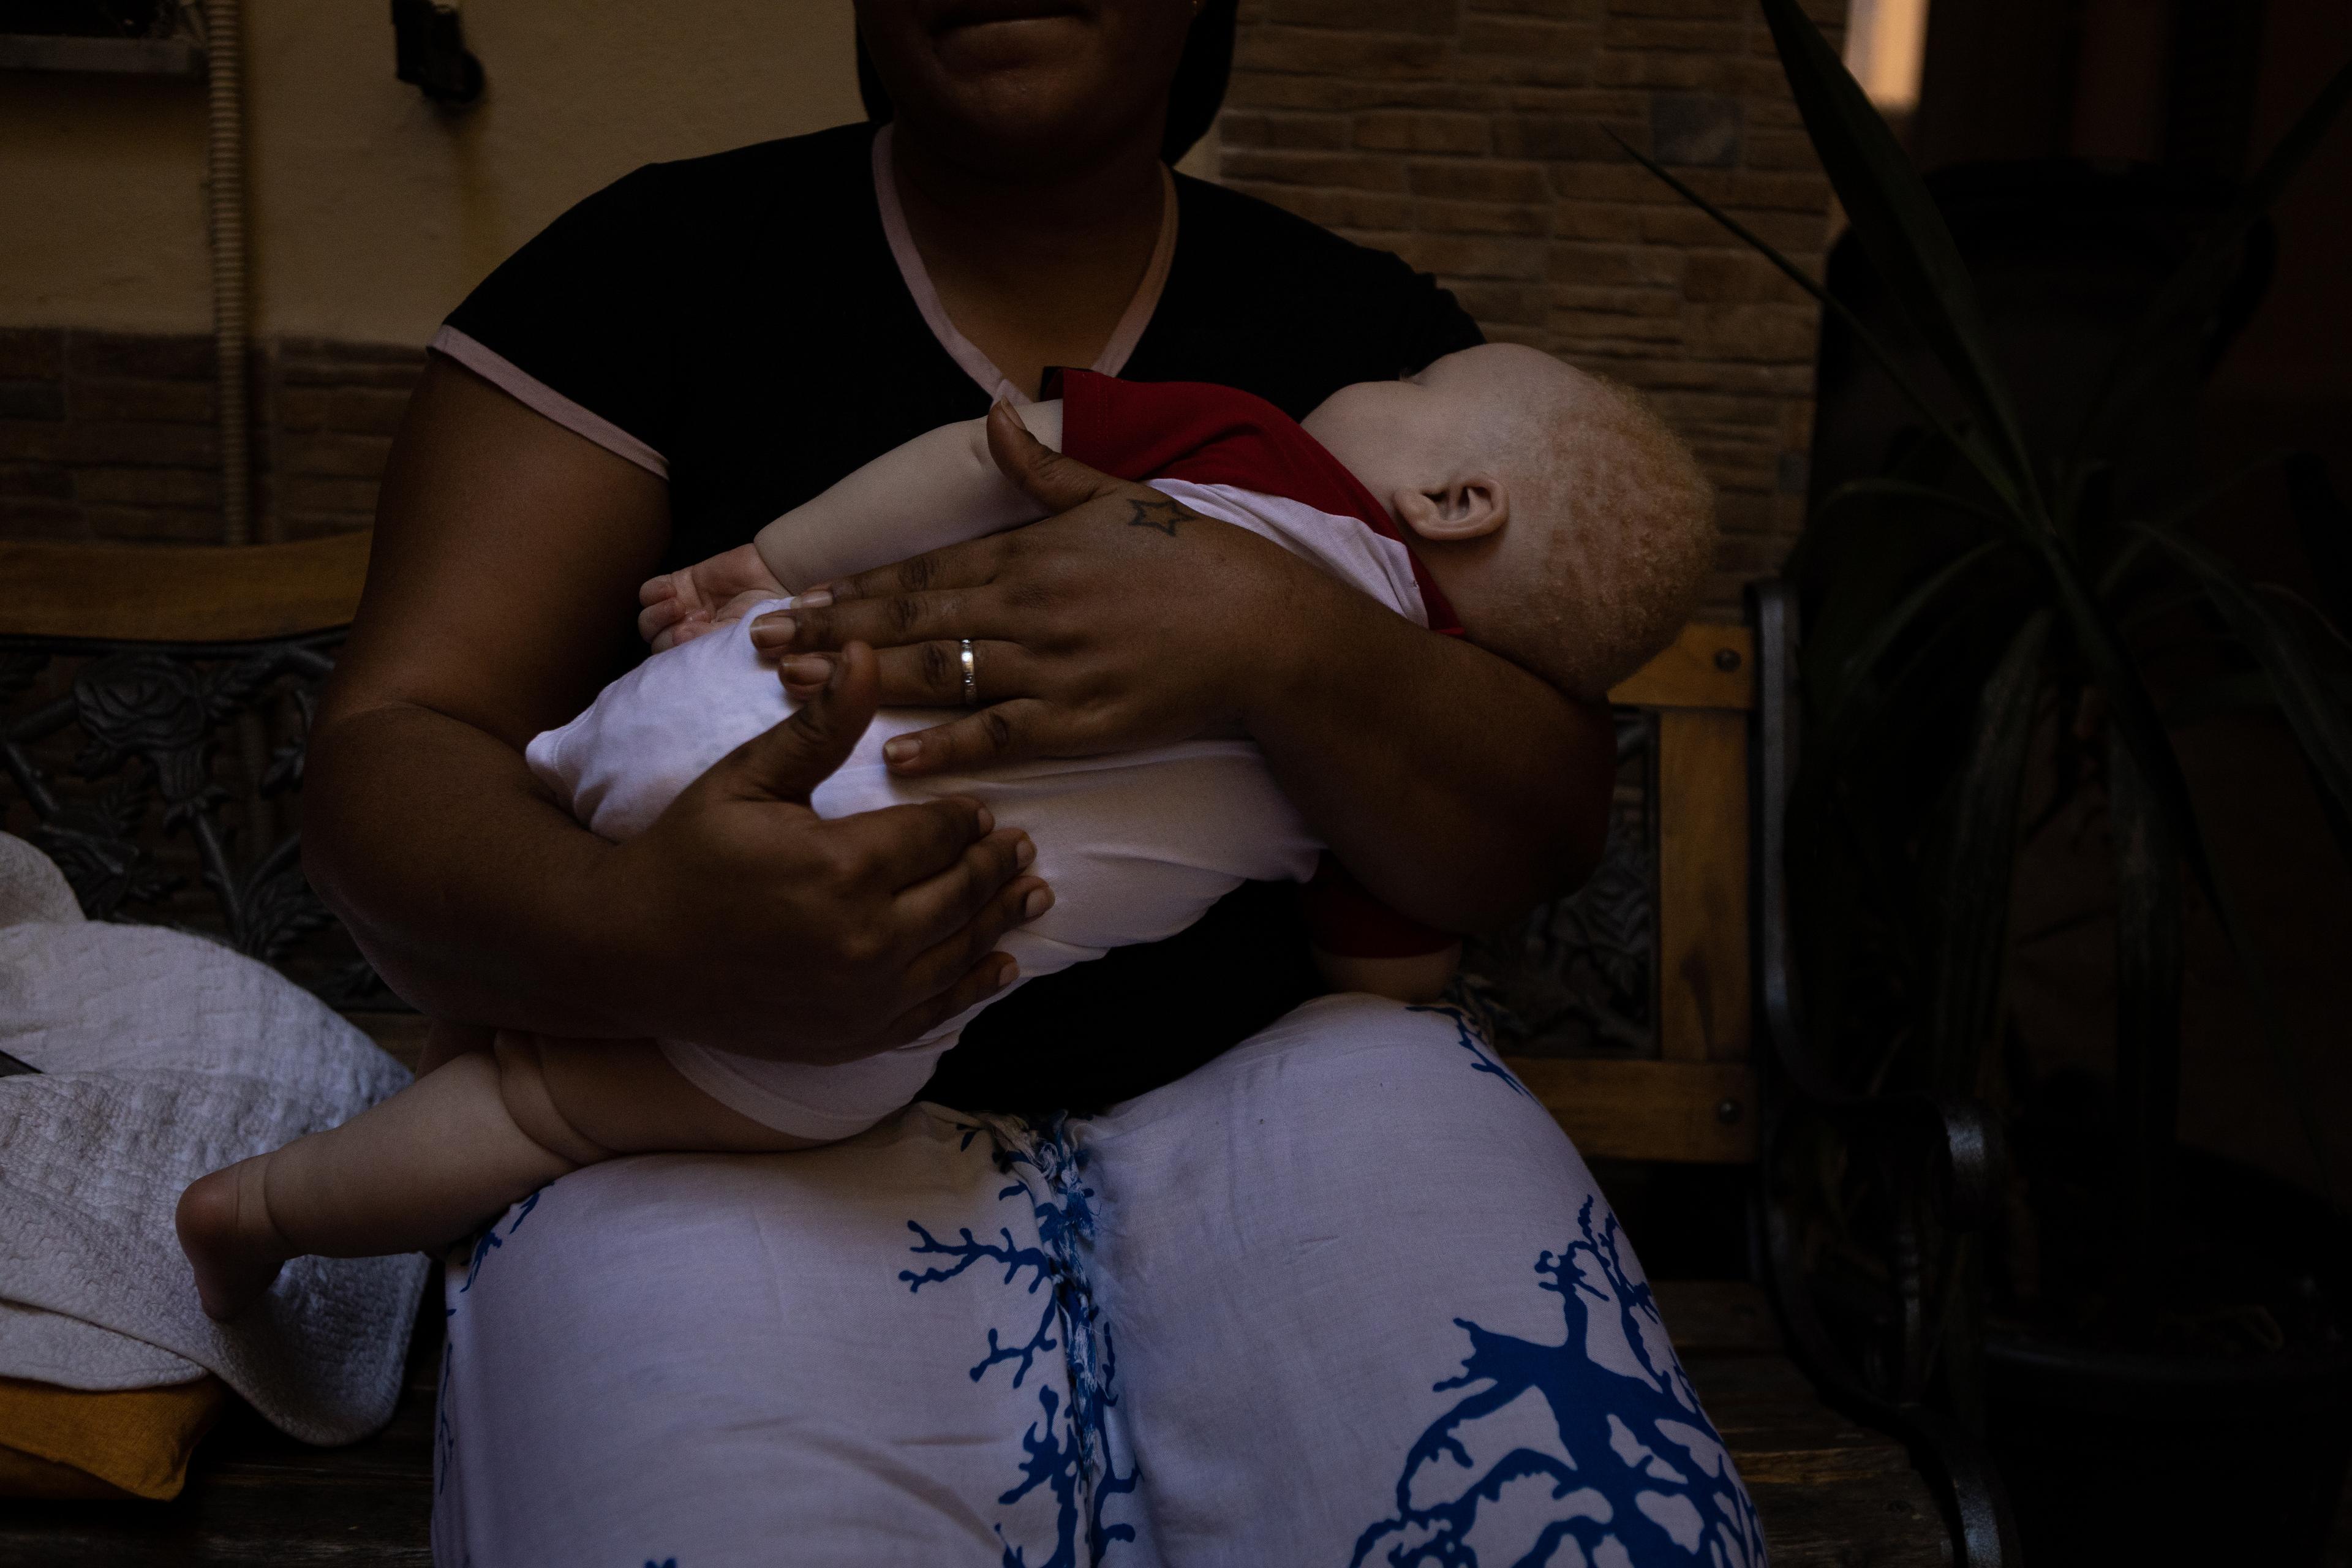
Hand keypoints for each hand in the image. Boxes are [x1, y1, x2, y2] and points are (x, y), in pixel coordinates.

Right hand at [597, 642, 1053, 1060]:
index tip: (982, 808)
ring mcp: (864, 997)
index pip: (935, 833)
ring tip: (1032, 891)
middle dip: (994, 864)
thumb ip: (820, 726)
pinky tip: (1000, 966)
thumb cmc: (685, 855)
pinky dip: (974, 985)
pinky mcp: (854, 1036)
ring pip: (959, 950)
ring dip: (1000, 918)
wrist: (628, 952)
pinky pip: (935, 1010)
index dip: (964, 818)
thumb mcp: (748, 778)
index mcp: (843, 866)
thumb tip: (866, 651)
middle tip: (1021, 844)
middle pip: (959, 892)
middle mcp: (866, 939)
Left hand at [639, 543, 785, 651]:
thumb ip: (710, 643)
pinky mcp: (678, 584)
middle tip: (697, 621)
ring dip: (658, 616)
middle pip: (659, 644)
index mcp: (707, 656)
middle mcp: (692, 635)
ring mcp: (683, 610)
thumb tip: (678, 637)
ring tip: (681, 606)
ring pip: (648, 621)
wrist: (778, 577)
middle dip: (668, 636)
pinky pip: (648, 593)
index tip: (692, 643)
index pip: (675, 665)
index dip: (676, 657)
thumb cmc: (770, 616)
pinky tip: (671, 591)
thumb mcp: (742, 639)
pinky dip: (654, 594)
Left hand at [749, 401, 1321, 773]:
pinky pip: (1000, 734)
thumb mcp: (1115, 495)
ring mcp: (1052, 667)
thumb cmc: (1191, 561)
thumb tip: (993, 413)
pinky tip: (894, 756)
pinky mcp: (1082, 720)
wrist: (1265, 627)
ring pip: (940, 674)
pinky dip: (947, 744)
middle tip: (758, 647)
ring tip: (796, 690)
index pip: (920, 574)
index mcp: (1028, 555)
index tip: (793, 600)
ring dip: (862, 682)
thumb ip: (1041, 467)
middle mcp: (1028, 609)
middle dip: (828, 634)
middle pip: (909, 623)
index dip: (851, 590)